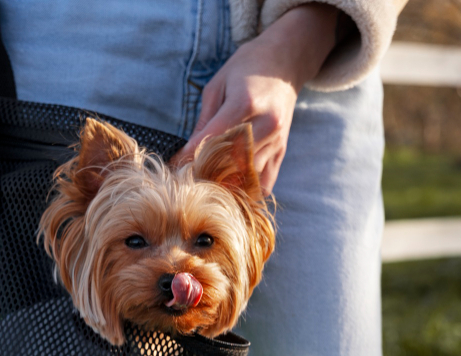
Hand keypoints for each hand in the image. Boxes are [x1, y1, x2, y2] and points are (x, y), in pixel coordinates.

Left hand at [172, 3, 339, 193]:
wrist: (286, 60)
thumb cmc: (247, 68)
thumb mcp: (217, 85)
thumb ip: (204, 121)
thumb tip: (187, 153)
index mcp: (245, 103)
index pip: (213, 140)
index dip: (190, 157)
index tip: (174, 167)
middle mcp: (265, 124)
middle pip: (231, 163)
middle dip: (206, 174)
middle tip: (187, 181)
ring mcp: (276, 140)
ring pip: (248, 177)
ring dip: (226, 185)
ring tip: (206, 186)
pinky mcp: (282, 151)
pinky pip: (265, 184)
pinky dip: (247, 191)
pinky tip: (231, 188)